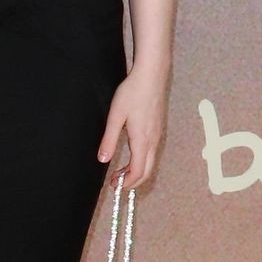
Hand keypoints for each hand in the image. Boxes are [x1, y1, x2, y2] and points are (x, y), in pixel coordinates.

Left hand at [98, 64, 167, 188]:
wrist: (151, 76)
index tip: (114, 185)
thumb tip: (103, 160)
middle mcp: (153, 140)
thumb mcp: (115, 116)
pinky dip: (142, 162)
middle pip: (147, 171)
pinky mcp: (158, 129)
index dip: (126, 182)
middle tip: (116, 183)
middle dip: (132, 181)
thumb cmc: (132, 93)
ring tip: (120, 173)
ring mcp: (158, 135)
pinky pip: (152, 153)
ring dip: (137, 172)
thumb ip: (109, 140)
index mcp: (142, 140)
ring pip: (150, 162)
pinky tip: (131, 157)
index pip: (138, 171)